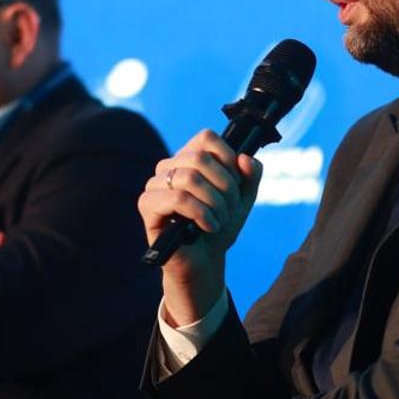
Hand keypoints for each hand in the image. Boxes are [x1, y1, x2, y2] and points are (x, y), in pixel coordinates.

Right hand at [137, 129, 261, 325]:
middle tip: (229, 209)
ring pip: (190, 178)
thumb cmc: (219, 226)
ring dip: (214, 203)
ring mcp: (154, 185)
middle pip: (199, 158)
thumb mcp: (242, 199)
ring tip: (218, 220)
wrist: (205, 261)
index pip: (206, 138)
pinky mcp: (147, 206)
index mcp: (187, 159)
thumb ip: (250, 175)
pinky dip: (201, 214)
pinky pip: (178, 199)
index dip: (227, 157)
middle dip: (225, 187)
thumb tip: (244, 158)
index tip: (237, 182)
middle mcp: (167, 168)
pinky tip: (208, 227)